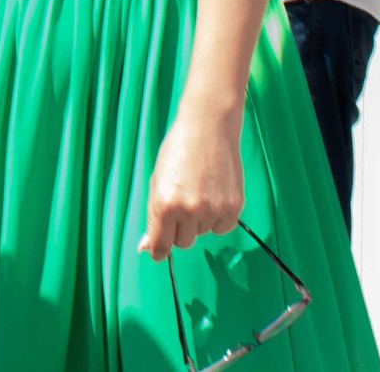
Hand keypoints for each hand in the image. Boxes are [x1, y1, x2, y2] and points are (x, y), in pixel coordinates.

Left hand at [139, 113, 243, 259]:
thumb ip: (153, 216)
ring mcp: (213, 210)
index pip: (160, 245)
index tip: (158, 251)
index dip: (157, 251)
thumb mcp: (156, 182)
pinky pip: (222, 228)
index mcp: (164, 204)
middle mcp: (189, 211)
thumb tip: (146, 247)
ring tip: (198, 191)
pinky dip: (217, 218)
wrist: (208, 128)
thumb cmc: (177, 151)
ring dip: (198, 220)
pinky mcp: (233, 208)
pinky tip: (214, 195)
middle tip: (181, 205)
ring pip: (202, 233)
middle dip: (178, 230)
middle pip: (182, 243)